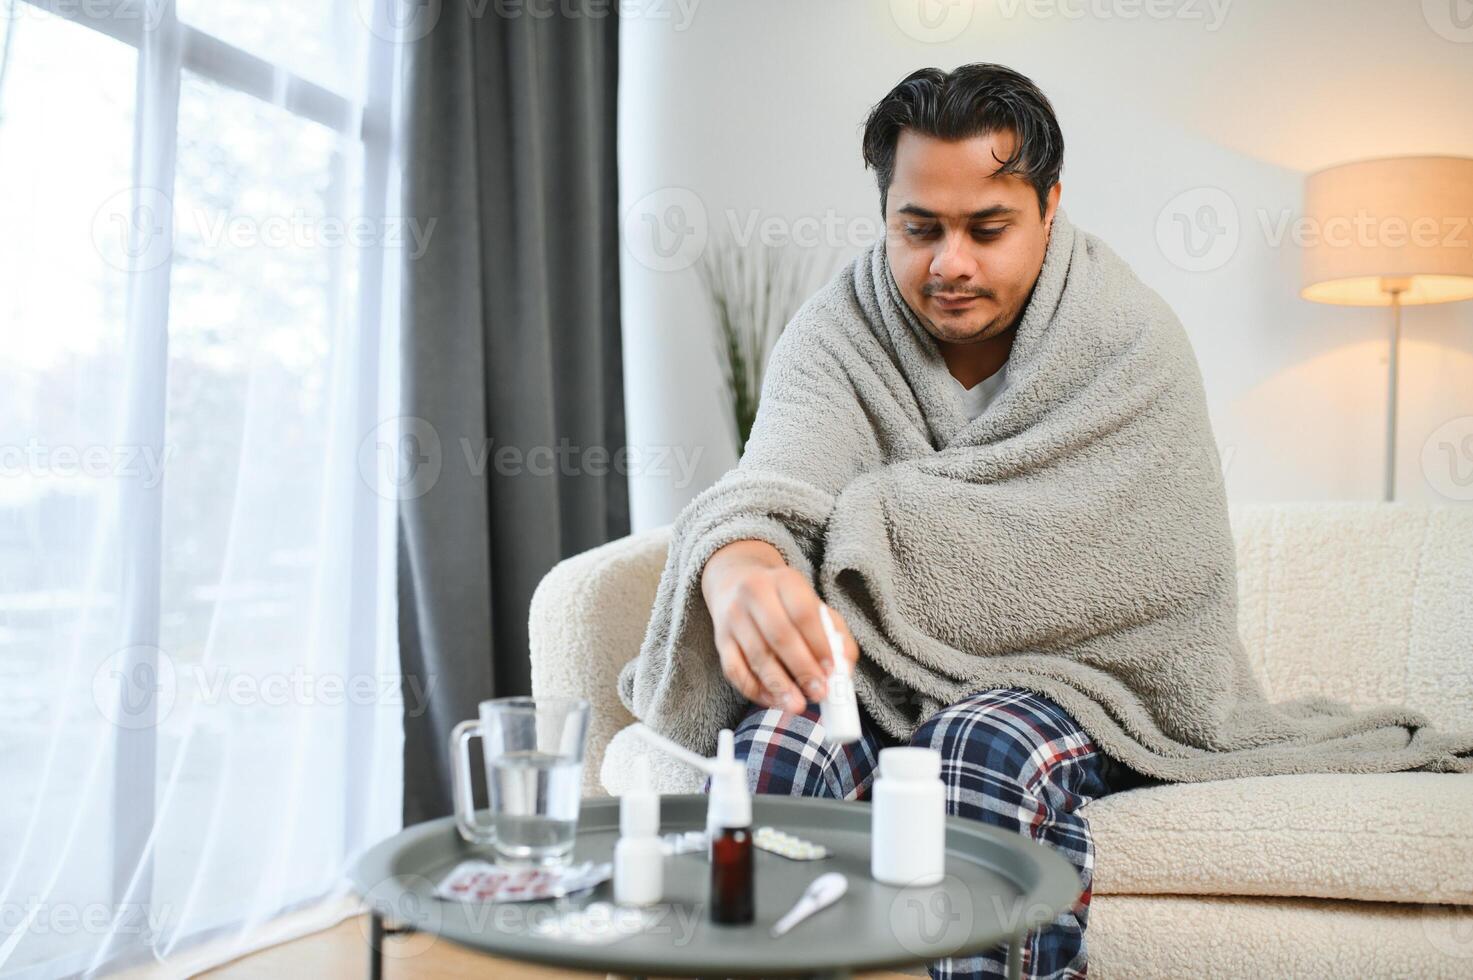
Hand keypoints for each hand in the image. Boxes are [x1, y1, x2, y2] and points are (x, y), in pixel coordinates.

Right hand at [702, 541, 860, 713]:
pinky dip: (754, 690)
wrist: (735, 580)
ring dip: (779, 685)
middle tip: (818, 693)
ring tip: (798, 705)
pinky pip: (735, 670)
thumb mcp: (812, 603)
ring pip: (757, 656)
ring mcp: (734, 616)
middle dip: (802, 668)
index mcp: (785, 581)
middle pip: (780, 635)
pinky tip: (773, 700)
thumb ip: (835, 634)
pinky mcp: (721, 639)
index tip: (832, 670)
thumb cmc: (783, 600)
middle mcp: (755, 594)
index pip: (804, 613)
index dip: (819, 644)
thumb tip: (843, 670)